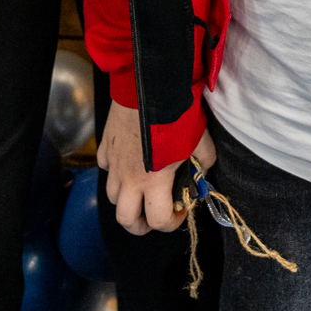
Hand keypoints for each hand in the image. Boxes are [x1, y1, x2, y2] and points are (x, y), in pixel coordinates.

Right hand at [99, 104, 213, 234]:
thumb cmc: (175, 114)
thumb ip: (204, 161)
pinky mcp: (106, 146)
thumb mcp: (199, 140)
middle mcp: (130, 178)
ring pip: (112, 197)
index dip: (171, 223)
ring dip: (126, 200)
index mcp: (154, 182)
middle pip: (125, 219)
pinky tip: (128, 163)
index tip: (180, 210)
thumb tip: (203, 171)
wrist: (148, 85)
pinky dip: (115, 173)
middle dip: (140, 225)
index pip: (158, 220)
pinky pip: (106, 169)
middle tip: (154, 214)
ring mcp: (115, 163)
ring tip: (140, 191)